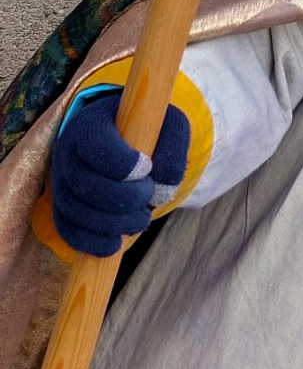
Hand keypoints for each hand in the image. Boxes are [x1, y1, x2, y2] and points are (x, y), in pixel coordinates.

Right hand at [50, 90, 189, 256]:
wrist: (130, 136)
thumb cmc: (151, 129)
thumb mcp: (169, 126)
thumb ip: (173, 148)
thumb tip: (162, 189)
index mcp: (92, 123)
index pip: (96, 144)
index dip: (122, 163)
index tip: (146, 169)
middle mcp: (69, 150)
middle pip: (84, 182)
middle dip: (122, 198)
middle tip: (148, 198)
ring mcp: (62, 179)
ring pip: (75, 209)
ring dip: (111, 223)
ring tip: (141, 220)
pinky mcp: (63, 204)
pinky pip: (67, 228)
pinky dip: (90, 241)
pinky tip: (114, 245)